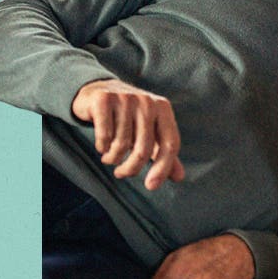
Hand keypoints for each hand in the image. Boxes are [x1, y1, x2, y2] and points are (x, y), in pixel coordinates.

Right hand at [71, 79, 185, 189]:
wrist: (98, 92)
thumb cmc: (128, 118)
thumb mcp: (149, 132)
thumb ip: (163, 152)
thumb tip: (179, 177)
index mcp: (163, 108)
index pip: (170, 144)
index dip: (163, 168)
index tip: (151, 186)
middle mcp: (147, 101)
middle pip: (144, 149)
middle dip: (131, 168)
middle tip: (121, 173)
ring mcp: (125, 98)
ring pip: (121, 144)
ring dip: (113, 158)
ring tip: (109, 157)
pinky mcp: (104, 100)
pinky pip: (105, 136)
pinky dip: (102, 147)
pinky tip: (101, 146)